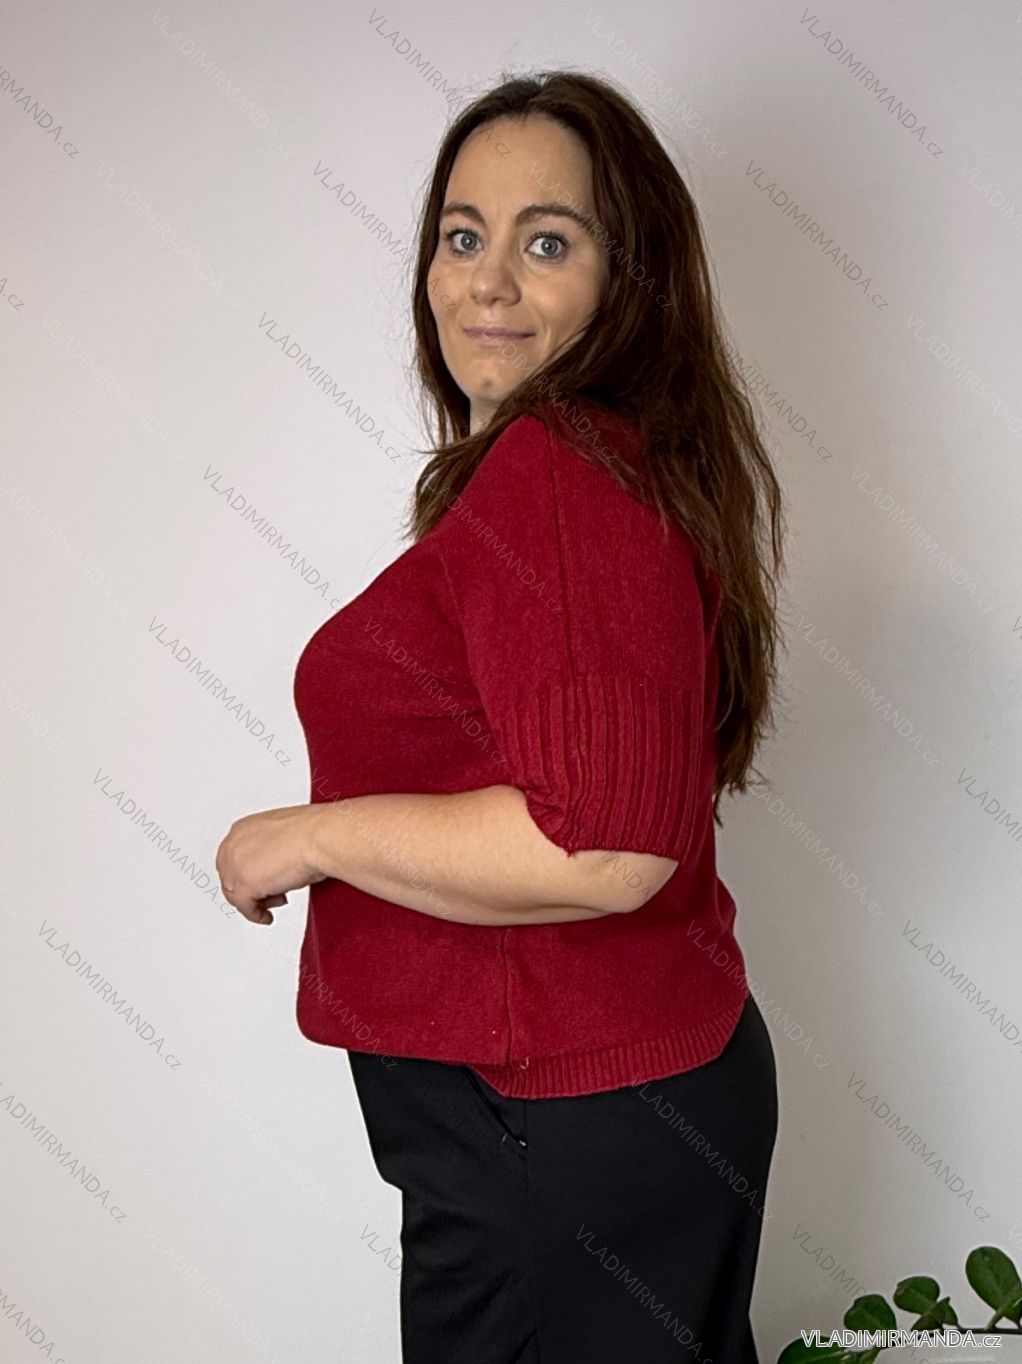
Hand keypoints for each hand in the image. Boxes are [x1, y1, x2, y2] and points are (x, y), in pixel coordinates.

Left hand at [215, 804, 329, 924]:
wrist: (320, 837)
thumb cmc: (313, 832)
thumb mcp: (284, 834)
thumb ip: (271, 848)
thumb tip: (277, 863)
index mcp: (242, 829)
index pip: (234, 858)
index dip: (246, 872)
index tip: (260, 880)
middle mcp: (234, 845)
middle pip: (230, 876)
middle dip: (248, 888)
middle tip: (267, 895)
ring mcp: (237, 866)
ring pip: (235, 893)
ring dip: (253, 902)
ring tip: (274, 903)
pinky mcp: (245, 886)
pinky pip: (246, 908)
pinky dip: (256, 915)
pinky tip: (266, 916)